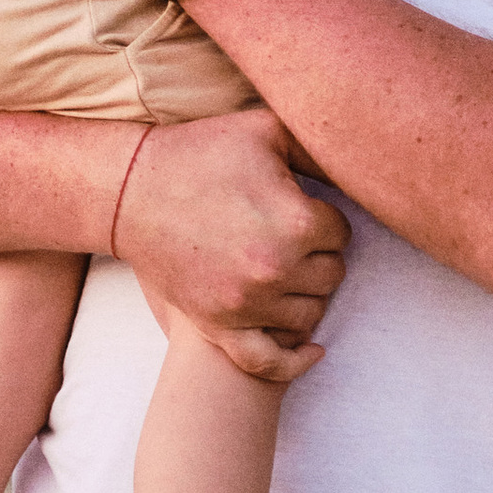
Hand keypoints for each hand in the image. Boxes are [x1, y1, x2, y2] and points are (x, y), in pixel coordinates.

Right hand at [116, 109, 347, 350]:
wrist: (132, 192)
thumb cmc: (200, 153)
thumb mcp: (267, 129)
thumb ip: (320, 144)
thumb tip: (361, 156)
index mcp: (297, 221)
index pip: (343, 233)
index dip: (325, 219)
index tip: (302, 208)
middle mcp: (276, 269)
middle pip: (333, 275)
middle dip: (319, 255)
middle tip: (293, 237)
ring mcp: (247, 304)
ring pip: (311, 314)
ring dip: (306, 294)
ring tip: (287, 269)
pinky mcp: (219, 327)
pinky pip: (269, 362)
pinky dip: (296, 362)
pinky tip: (313, 350)